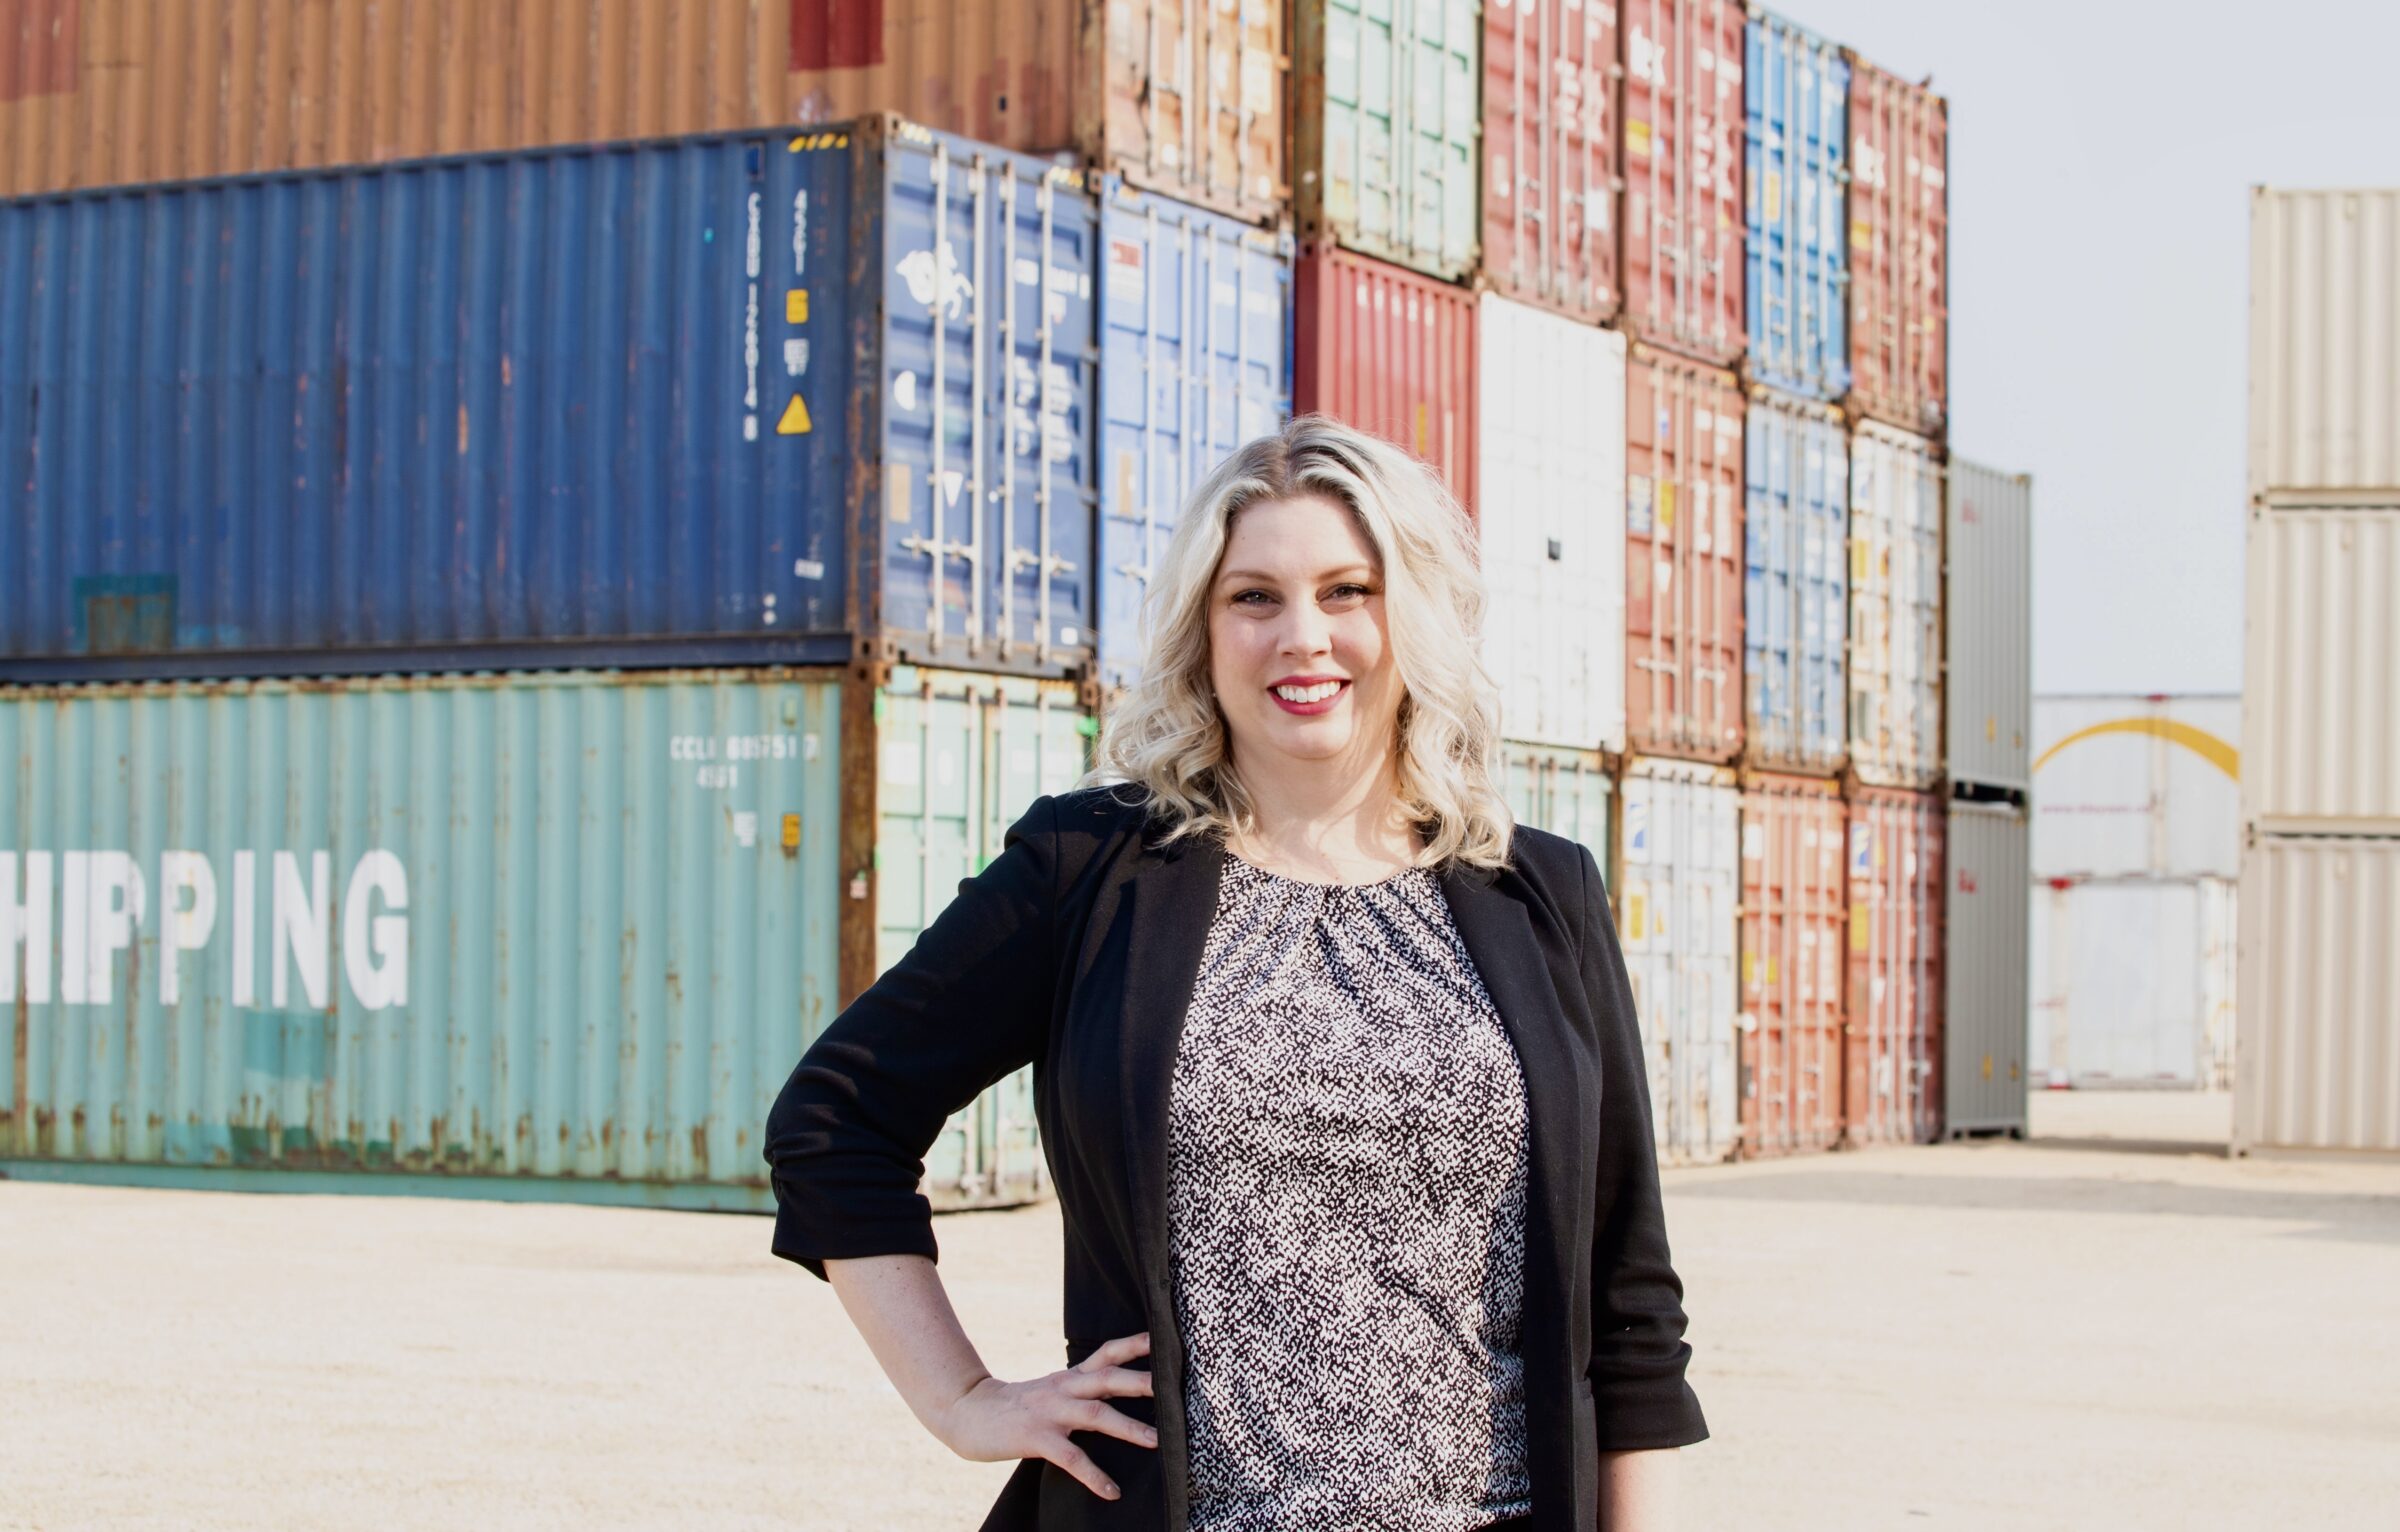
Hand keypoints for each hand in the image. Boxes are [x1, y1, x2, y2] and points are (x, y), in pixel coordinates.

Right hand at [932, 1332, 1159, 1500]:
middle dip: (1141, 1382)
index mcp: (1069, 1377)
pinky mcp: (1036, 1438)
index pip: (1106, 1353)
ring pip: (1096, 1414)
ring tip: (1158, 1442)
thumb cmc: (1018, 1406)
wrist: (969, 1413)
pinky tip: (1111, 1491)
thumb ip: (1082, 1388)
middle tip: (1172, 1387)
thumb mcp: (1052, 1390)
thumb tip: (1121, 1390)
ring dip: (1129, 1428)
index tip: (1162, 1339)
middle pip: (1108, 1378)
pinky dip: (1093, 1475)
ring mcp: (1050, 1412)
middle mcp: (1063, 1388)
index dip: (1134, 1345)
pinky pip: (1071, 1458)